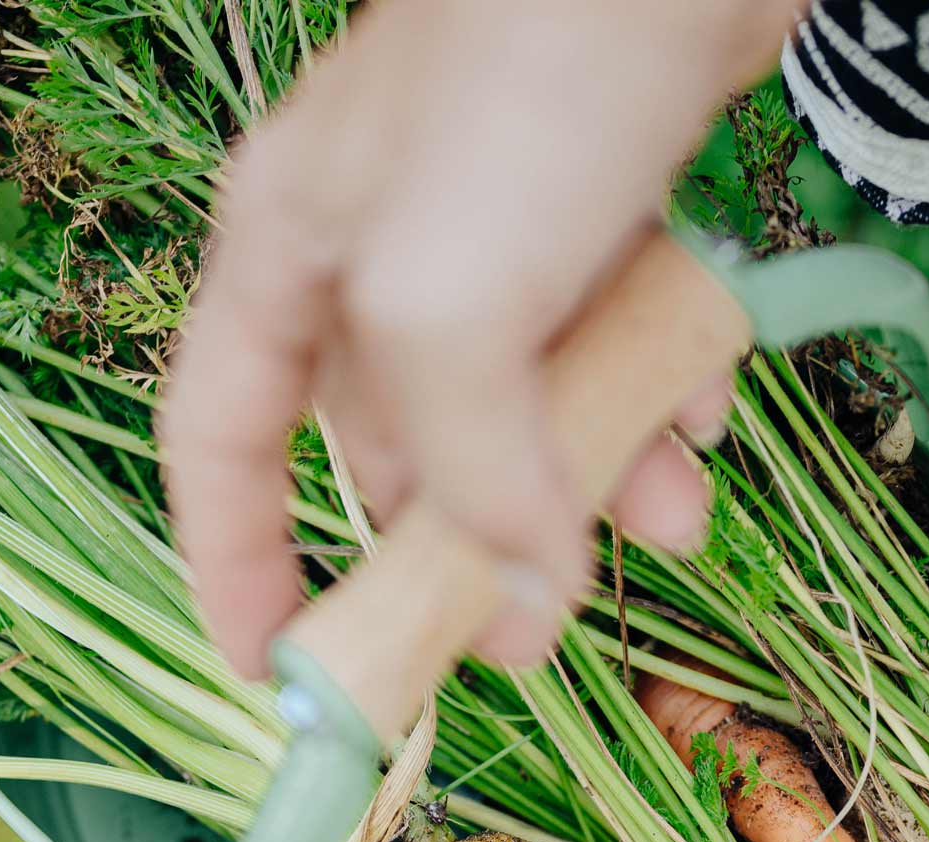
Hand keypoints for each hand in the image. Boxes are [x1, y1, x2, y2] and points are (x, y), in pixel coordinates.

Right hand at [160, 0, 802, 679]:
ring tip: (680, 519)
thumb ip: (471, 474)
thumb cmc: (529, 78)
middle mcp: (380, 255)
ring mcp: (496, 234)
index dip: (235, 564)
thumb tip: (519, 611)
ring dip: (599, 485)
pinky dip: (659, 398)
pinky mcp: (601, 212)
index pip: (219, 440)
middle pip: (402, 456)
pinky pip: (612, 349)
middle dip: (476, 545)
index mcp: (289, 260)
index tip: (283, 676)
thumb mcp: (450, 302)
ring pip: (527, 416)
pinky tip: (709, 412)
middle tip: (543, 624)